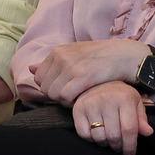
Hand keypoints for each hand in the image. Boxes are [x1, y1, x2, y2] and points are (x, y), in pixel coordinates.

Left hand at [33, 40, 147, 104]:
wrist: (125, 56)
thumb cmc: (99, 58)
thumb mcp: (74, 54)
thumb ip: (52, 63)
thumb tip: (30, 68)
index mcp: (57, 51)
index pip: (38, 78)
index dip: (50, 87)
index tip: (64, 89)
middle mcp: (61, 57)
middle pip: (45, 88)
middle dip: (56, 95)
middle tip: (71, 95)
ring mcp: (71, 66)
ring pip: (53, 94)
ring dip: (63, 100)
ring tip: (76, 97)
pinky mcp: (83, 76)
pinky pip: (65, 97)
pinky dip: (70, 102)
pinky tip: (80, 99)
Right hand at [74, 81, 150, 154]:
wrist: (97, 82)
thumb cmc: (119, 95)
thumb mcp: (135, 103)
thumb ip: (141, 119)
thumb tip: (147, 133)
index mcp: (124, 99)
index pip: (129, 129)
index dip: (130, 146)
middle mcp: (107, 101)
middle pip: (113, 136)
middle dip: (118, 146)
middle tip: (119, 147)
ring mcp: (90, 105)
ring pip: (99, 137)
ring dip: (105, 144)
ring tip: (108, 140)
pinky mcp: (77, 110)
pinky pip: (84, 134)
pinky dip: (91, 139)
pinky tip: (97, 134)